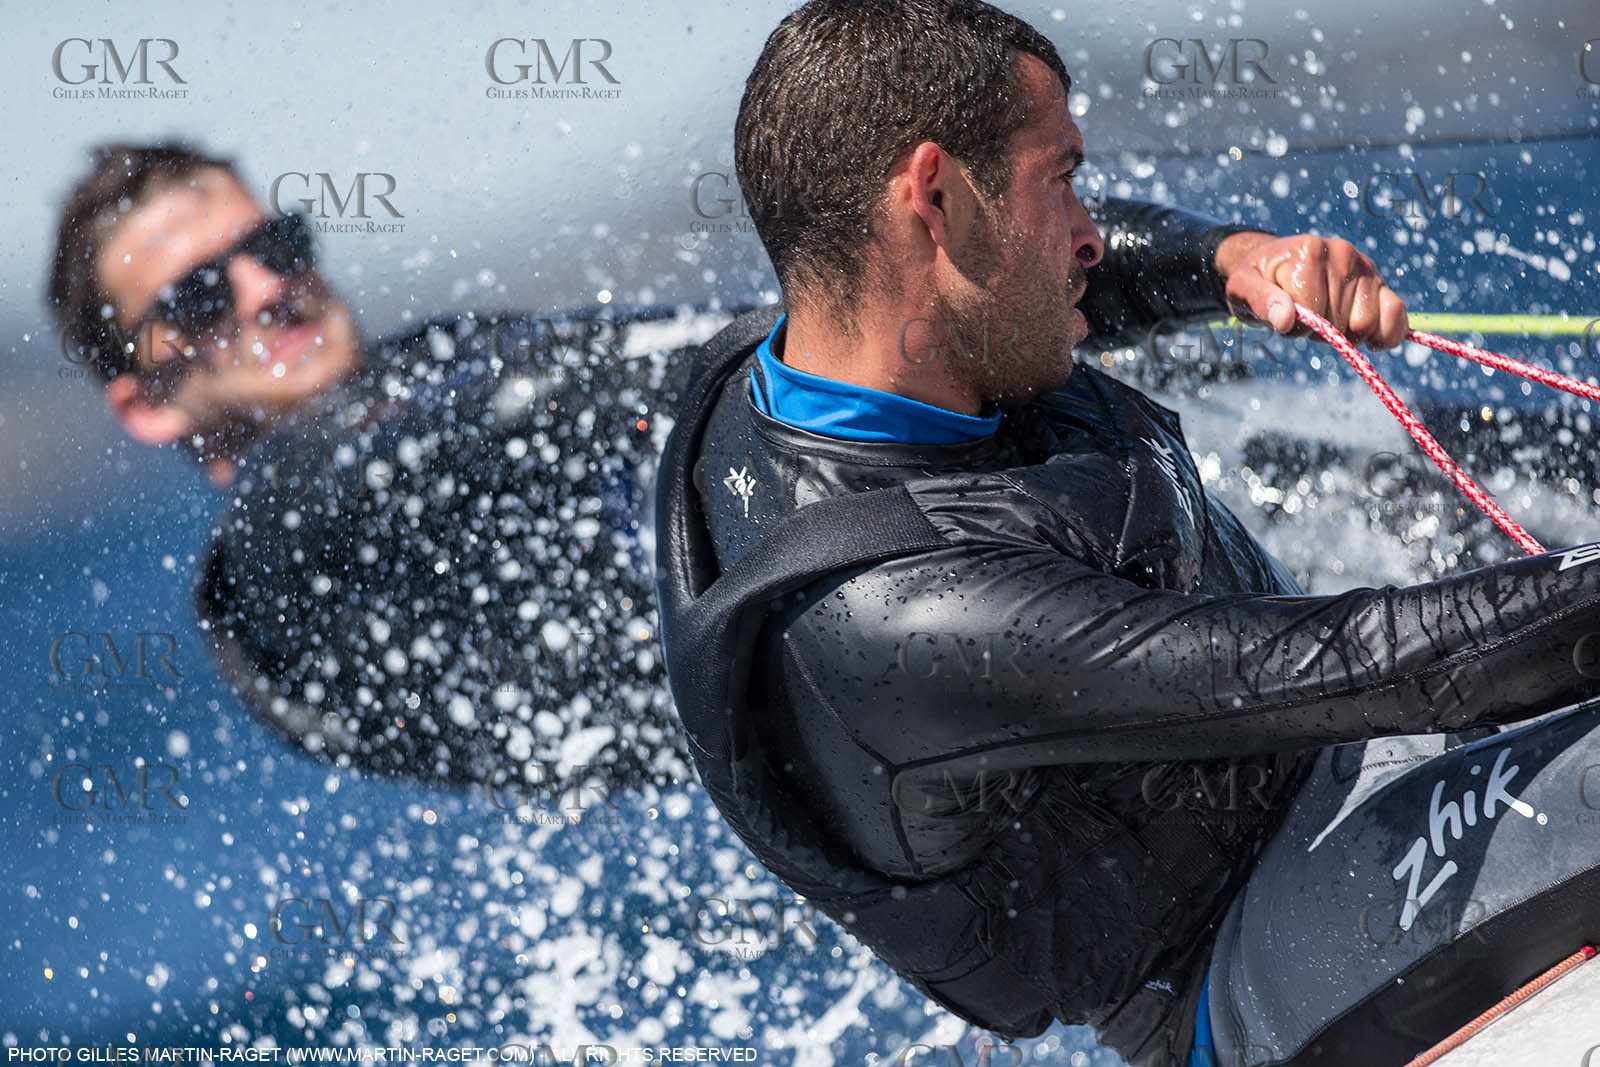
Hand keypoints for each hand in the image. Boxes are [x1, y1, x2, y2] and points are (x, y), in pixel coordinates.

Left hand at [1214, 232, 1409, 348]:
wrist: (1273, 264)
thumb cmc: (1257, 279)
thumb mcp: (1243, 288)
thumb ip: (1261, 301)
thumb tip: (1285, 320)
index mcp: (1309, 250)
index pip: (1312, 313)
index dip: (1296, 326)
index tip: (1283, 315)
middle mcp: (1342, 252)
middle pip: (1339, 323)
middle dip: (1319, 332)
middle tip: (1304, 317)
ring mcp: (1364, 266)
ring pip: (1365, 326)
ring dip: (1343, 334)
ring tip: (1324, 318)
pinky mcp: (1379, 282)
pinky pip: (1396, 314)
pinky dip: (1386, 334)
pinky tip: (1369, 339)